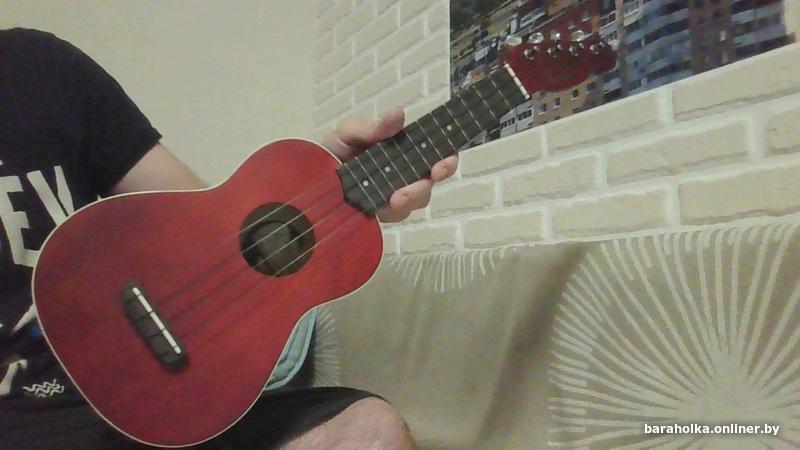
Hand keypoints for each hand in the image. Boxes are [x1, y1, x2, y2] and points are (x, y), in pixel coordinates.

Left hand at [321, 107, 457, 221]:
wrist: (310, 174)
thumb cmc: (336, 149)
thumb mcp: (351, 131)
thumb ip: (374, 127)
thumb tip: (398, 113)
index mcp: (404, 153)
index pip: (436, 156)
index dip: (447, 160)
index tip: (443, 163)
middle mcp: (404, 176)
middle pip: (431, 182)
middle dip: (433, 180)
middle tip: (430, 177)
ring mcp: (393, 197)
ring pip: (415, 201)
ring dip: (412, 198)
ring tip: (397, 197)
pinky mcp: (379, 214)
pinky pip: (392, 216)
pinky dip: (391, 211)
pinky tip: (383, 207)